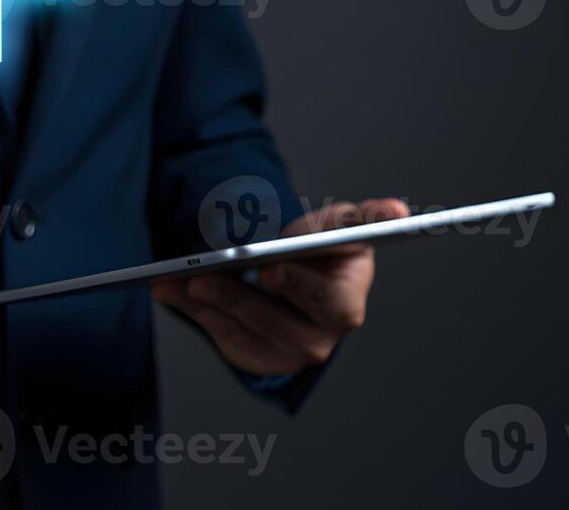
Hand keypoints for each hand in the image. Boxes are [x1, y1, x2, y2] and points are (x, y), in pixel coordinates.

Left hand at [152, 198, 409, 376]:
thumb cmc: (320, 246)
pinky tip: (169, 291)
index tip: (269, 268)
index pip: (329, 303)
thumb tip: (399, 211)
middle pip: (277, 324)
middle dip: (237, 299)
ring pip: (242, 332)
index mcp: (346, 303)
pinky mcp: (257, 358)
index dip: (299, 287)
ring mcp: (287, 354)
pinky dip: (193, 313)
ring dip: (204, 306)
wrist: (293, 268)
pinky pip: (221, 338)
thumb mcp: (339, 225)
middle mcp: (321, 338)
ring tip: (170, 281)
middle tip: (200, 278)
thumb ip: (365, 216)